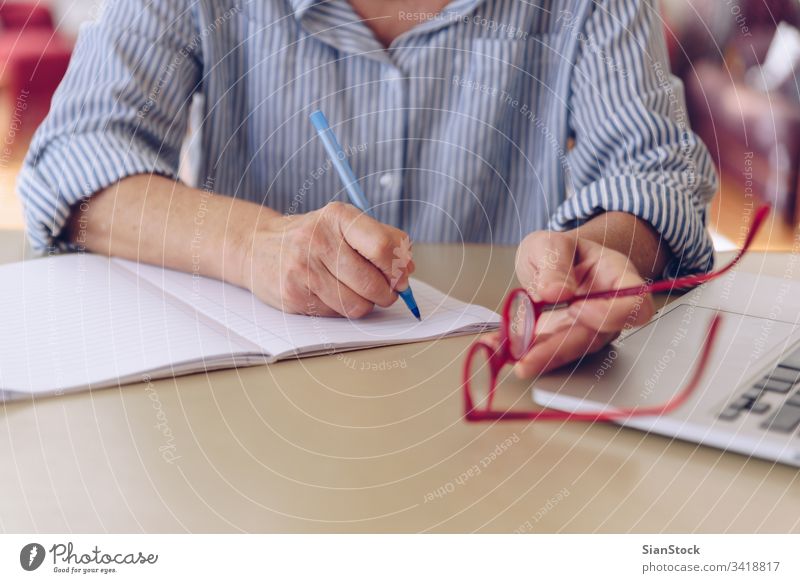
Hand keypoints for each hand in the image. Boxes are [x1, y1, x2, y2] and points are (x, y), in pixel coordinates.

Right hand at [240, 201, 414, 316]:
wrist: (256, 246)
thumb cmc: (310, 236)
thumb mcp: (344, 224)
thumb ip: (383, 239)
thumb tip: (408, 267)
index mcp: (337, 216)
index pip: (382, 247)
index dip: (398, 268)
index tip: (400, 276)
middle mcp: (318, 240)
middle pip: (373, 283)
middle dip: (387, 294)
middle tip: (384, 291)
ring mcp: (303, 270)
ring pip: (357, 305)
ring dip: (366, 304)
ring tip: (356, 291)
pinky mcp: (293, 296)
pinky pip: (336, 315)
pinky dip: (341, 309)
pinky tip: (330, 294)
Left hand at [507, 229, 654, 377]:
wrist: (551, 261)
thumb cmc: (562, 250)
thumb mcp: (553, 243)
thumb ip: (555, 263)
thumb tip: (555, 292)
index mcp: (616, 280)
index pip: (635, 306)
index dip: (611, 314)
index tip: (578, 308)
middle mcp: (604, 311)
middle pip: (592, 338)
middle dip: (557, 351)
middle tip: (527, 359)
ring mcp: (581, 329)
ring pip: (564, 352)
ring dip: (535, 358)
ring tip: (507, 356)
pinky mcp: (557, 341)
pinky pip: (540, 351)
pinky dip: (515, 350)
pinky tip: (494, 345)